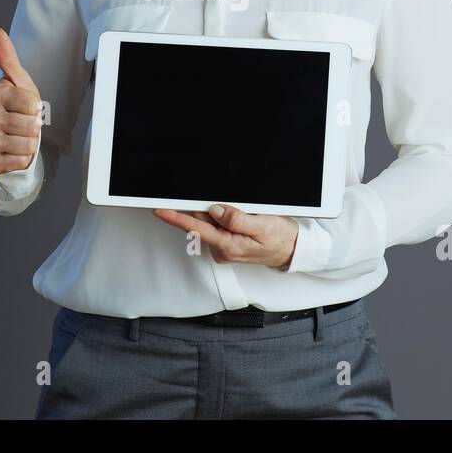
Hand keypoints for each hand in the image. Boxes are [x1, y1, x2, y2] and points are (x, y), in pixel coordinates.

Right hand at [0, 28, 43, 173]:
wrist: (6, 135)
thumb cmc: (16, 105)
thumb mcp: (18, 81)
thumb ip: (8, 57)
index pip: (32, 104)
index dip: (36, 108)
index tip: (27, 107)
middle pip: (31, 126)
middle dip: (34, 126)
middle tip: (24, 123)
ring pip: (28, 145)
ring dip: (29, 142)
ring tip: (20, 136)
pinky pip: (20, 162)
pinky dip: (23, 158)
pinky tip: (14, 150)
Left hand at [153, 204, 298, 270]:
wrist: (290, 250)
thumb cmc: (279, 239)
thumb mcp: (262, 226)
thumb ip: (237, 219)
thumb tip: (215, 211)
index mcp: (228, 246)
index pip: (196, 228)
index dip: (176, 217)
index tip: (161, 210)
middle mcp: (222, 249)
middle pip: (202, 222)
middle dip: (205, 208)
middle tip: (226, 202)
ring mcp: (223, 247)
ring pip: (210, 223)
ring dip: (217, 212)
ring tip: (245, 212)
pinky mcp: (226, 244)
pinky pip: (217, 227)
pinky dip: (222, 218)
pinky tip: (240, 216)